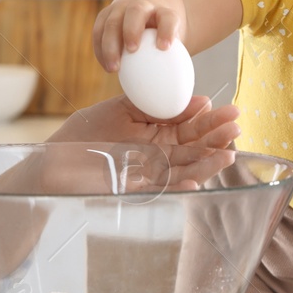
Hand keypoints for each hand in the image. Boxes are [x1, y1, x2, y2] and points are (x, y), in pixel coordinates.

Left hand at [47, 94, 239, 187]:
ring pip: (184, 171)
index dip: (212, 120)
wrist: (54, 159)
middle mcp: (158, 155)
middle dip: (216, 139)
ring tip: (227, 156)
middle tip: (237, 128)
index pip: (191, 127)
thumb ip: (158, 106)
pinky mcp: (135, 191)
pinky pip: (161, 191)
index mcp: (157, 133)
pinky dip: (178, 188)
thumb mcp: (124, 109)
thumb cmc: (86, 132)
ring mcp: (149, 175)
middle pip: (194, 148)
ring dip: (207, 165)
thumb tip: (199, 100)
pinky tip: (194, 183)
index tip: (233, 111)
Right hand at [93, 0, 188, 71]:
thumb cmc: (161, 38)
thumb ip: (174, 63)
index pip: (167, 17)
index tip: (164, 48)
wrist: (145, 13)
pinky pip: (98, 31)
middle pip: (135, 11)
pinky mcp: (105, 15)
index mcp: (163, 12)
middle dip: (132, 29)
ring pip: (111, 21)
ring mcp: (121, 8)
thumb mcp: (172, 46)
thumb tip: (175, 94)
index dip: (166, 30)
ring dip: (110, 45)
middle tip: (132, 50)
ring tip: (114, 69)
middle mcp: (141, 5)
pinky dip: (100, 49)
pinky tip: (106, 66)